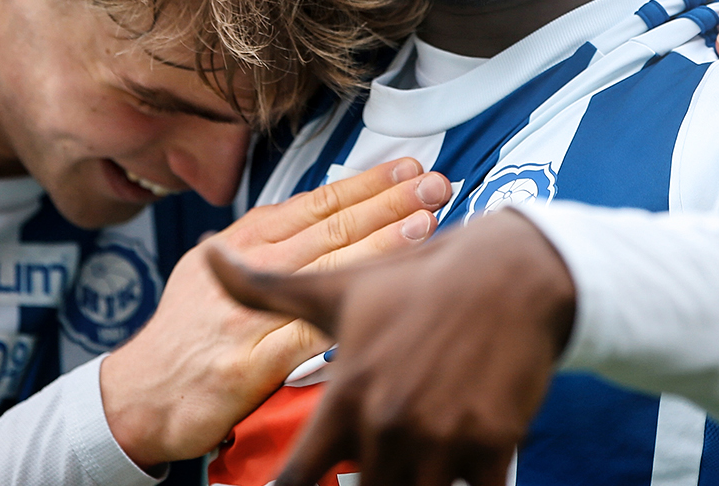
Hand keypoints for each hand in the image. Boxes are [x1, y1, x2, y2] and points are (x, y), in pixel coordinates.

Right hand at [104, 158, 453, 468]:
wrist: (139, 394)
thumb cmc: (185, 334)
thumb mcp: (216, 269)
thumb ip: (267, 246)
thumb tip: (324, 215)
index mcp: (242, 242)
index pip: (316, 202)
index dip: (366, 183)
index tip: (408, 168)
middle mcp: (244, 266)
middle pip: (331, 226)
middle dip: (389, 202)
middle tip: (434, 183)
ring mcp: (247, 312)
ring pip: (325, 267)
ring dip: (380, 241)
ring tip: (425, 221)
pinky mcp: (250, 360)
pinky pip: (308, 329)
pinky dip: (349, 308)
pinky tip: (384, 296)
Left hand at [210, 210, 573, 485]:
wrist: (512, 273)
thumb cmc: (421, 283)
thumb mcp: (339, 288)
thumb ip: (266, 289)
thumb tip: (206, 255)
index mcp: (347, 395)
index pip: (301, 475)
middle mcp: (389, 422)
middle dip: (372, 481)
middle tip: (385, 453)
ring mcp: (442, 437)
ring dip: (418, 480)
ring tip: (425, 452)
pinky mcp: (493, 445)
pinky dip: (468, 484)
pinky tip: (467, 460)